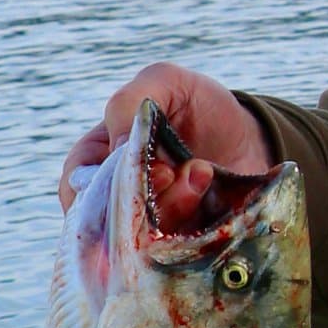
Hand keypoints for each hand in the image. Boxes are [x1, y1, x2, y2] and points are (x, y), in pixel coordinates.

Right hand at [59, 62, 275, 230]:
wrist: (250, 132)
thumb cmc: (196, 103)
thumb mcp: (164, 81)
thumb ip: (129, 102)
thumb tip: (117, 148)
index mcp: (99, 159)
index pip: (77, 186)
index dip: (100, 184)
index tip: (134, 166)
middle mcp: (118, 197)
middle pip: (109, 219)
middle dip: (140, 197)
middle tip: (170, 171)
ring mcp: (151, 222)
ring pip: (144, 236)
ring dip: (173, 203)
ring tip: (201, 170)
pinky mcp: (184, 239)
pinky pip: (179, 246)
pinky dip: (195, 218)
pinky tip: (211, 184)